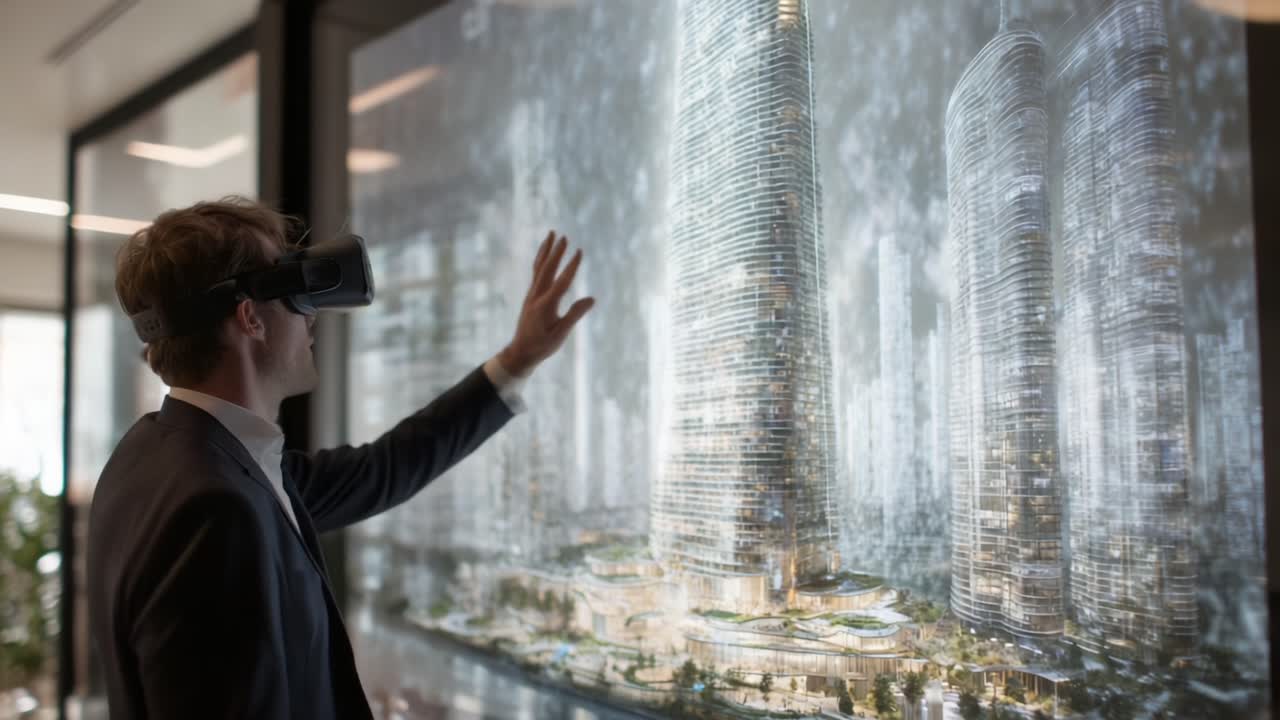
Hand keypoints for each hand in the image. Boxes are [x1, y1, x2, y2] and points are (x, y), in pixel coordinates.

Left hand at [497, 231, 594, 376]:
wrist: (520, 352)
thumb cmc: (542, 346)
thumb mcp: (561, 334)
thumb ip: (575, 315)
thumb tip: (591, 299)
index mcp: (545, 306)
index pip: (561, 282)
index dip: (571, 266)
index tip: (579, 251)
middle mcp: (536, 296)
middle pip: (546, 269)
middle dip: (556, 252)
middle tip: (564, 237)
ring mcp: (531, 295)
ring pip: (539, 267)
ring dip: (546, 250)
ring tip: (551, 235)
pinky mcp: (531, 296)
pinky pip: (536, 272)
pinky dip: (541, 260)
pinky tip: (545, 253)